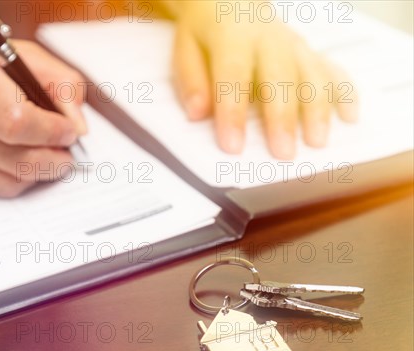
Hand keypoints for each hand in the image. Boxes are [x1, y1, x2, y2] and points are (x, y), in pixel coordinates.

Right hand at [0, 28, 85, 196]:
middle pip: (17, 159)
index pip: (17, 121)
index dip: (52, 132)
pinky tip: (13, 159)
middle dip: (53, 159)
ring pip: (8, 182)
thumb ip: (59, 83)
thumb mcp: (18, 56)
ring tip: (45, 155)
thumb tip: (76, 125)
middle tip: (66, 153)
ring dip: (36, 173)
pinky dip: (11, 179)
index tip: (69, 131)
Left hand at [170, 1, 357, 158]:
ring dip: (318, 109)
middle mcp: (268, 38)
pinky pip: (332, 70)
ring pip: (312, 74)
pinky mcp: (309, 52)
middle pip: (280, 77)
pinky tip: (349, 117)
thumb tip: (197, 112)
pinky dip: (345, 93)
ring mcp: (293, 45)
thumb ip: (191, 81)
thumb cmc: (207, 31)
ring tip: (317, 141)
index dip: (232, 112)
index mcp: (232, 36)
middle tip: (283, 151)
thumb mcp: (186, 49)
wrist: (229, 2)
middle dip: (283, 117)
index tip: (232, 145)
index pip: (232, 75)